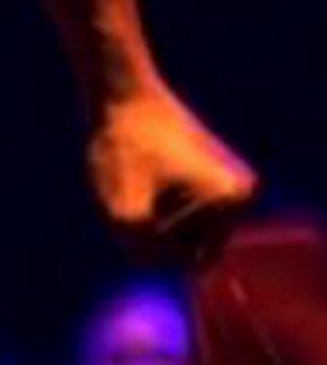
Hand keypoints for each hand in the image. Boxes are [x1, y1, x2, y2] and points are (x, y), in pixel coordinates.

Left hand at [88, 83, 256, 264]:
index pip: (185, 262)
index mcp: (233, 201)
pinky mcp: (214, 180)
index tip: (137, 198)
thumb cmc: (119, 148)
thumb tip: (171, 268)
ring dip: (147, 220)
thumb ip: (143, 253)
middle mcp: (245, 194)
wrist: (119, 95)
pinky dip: (150, 207)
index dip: (146, 243)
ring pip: (177, 235)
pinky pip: (174, 217)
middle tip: (134, 187)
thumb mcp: (121, 214)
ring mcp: (232, 187)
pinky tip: (143, 175)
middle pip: (186, 250)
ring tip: (138, 179)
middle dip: (149, 232)